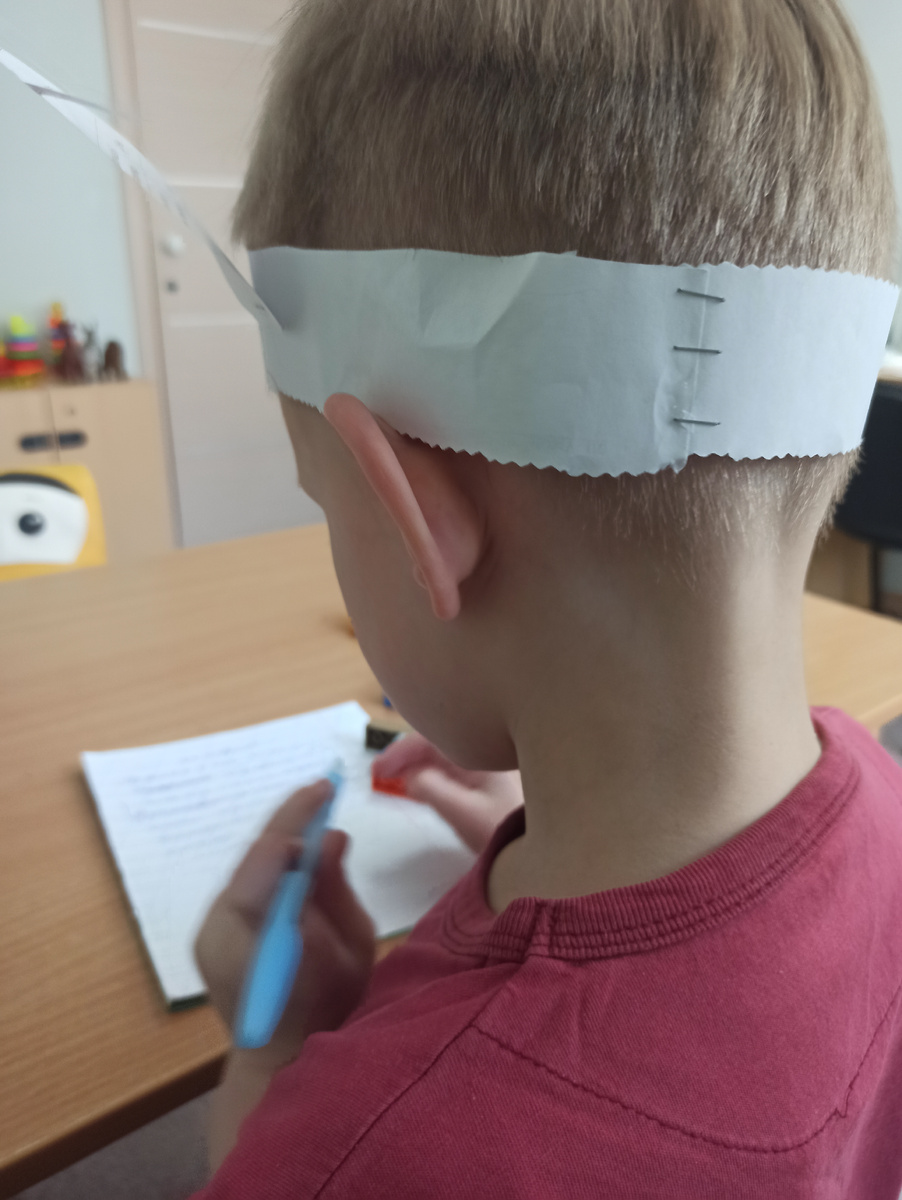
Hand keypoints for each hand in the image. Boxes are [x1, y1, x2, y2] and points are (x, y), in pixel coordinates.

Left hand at [194, 779, 375, 1068]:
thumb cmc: (327, 1010)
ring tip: (315, 809)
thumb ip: (332, 893)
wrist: (283, 1061)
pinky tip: (298, 848)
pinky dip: (273, 862)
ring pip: (249, 869)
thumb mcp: (348, 951)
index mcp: (252, 937)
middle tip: (324, 790)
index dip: (294, 820)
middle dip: (289, 821)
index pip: (267, 863)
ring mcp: (210, 932)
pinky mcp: (213, 934)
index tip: (325, 787)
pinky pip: (247, 884)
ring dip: (282, 839)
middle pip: (253, 859)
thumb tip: (330, 837)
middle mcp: (218, 928)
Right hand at [373, 733, 523, 853]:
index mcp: (479, 753)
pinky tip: (419, 787)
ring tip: (392, 780)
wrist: (553, 849)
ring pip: (444, 757)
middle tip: (379, 775)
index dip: (399, 753)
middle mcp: (484, 754)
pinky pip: (454, 770)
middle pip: (437, 743)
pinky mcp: (491, 786)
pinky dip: (431, 775)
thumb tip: (407, 776)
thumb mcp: (467, 814)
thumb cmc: (509, 830)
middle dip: (405, 755)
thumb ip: (434, 791)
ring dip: (416, 765)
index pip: (431, 739)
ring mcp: (488, 769)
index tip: (376, 772)